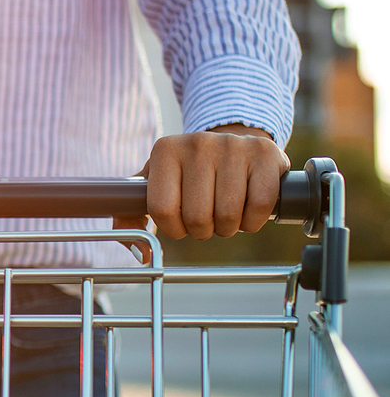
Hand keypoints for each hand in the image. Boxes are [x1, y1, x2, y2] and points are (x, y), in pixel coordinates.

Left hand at [120, 124, 288, 241]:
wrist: (233, 145)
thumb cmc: (188, 176)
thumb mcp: (153, 187)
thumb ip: (131, 218)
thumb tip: (142, 253)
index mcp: (165, 151)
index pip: (162, 210)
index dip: (173, 229)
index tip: (180, 224)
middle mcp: (197, 143)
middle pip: (196, 216)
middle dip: (201, 231)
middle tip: (206, 220)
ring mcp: (233, 145)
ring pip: (228, 214)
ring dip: (227, 228)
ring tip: (225, 214)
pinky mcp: (265, 153)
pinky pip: (259, 205)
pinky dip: (253, 221)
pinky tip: (247, 212)